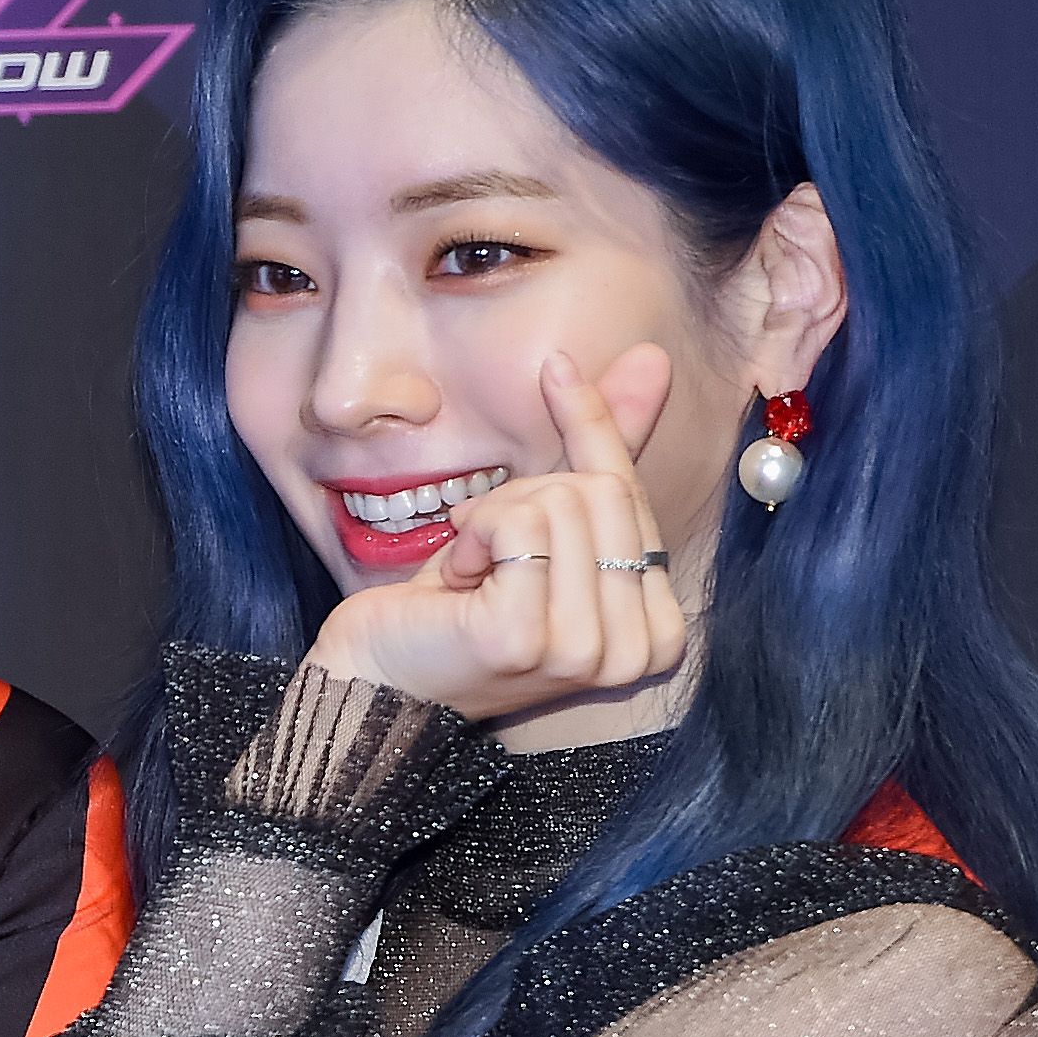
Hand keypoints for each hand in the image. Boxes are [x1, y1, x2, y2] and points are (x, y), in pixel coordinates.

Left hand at [306, 347, 690, 719]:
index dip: (588, 431)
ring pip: (559, 503)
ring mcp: (584, 650)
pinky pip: (516, 526)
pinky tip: (456, 579)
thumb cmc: (460, 606)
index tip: (554, 368)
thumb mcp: (542, 530)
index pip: (632, 495)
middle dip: (525, 494)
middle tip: (483, 542)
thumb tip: (650, 360)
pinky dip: (474, 532)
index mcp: (659, 633)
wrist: (378, 676)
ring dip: (493, 517)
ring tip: (470, 568)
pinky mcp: (526, 636)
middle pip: (601, 493)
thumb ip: (600, 455)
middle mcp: (637, 652)